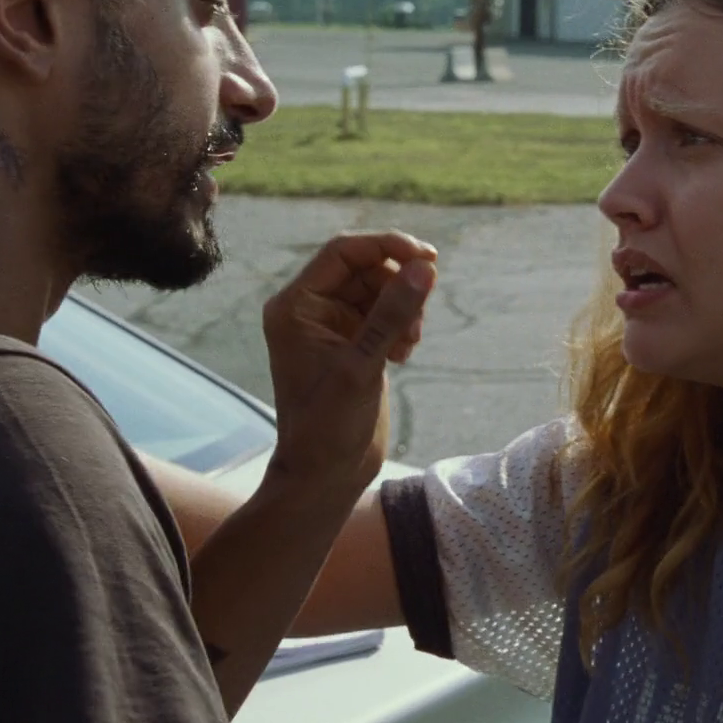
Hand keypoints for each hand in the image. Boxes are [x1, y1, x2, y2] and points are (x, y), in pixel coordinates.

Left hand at [261, 231, 436, 494]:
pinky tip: (405, 354)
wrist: (325, 475)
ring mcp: (332, 327)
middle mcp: (309, 310)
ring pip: (378, 290)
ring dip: (403, 307)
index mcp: (295, 306)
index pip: (343, 252)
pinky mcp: (352, 344)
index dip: (386, 247)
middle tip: (419, 316)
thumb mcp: (363, 366)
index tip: (428, 258)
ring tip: (410, 342)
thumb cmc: (329, 426)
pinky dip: (401, 325)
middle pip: (364, 268)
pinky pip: (383, 314)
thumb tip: (424, 267)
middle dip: (398, 284)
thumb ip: (392, 313)